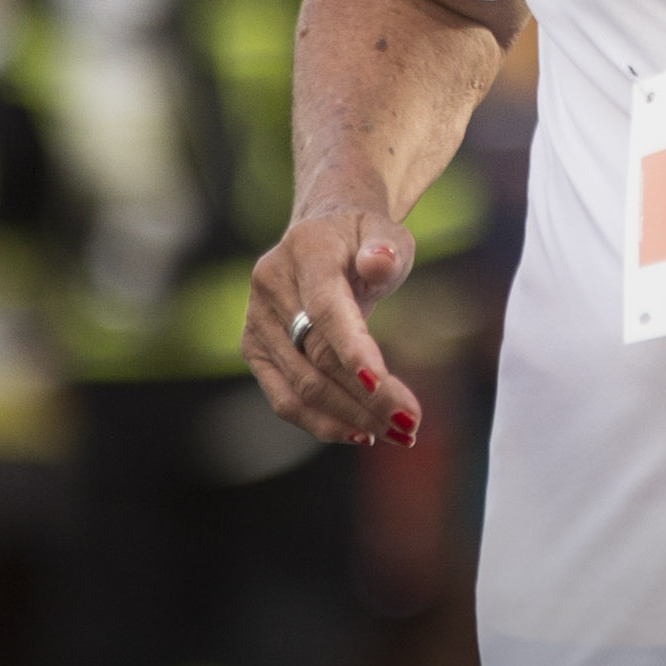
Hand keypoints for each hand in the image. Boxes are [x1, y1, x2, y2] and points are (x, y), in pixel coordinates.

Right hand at [242, 205, 423, 449]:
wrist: (322, 236)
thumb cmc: (362, 239)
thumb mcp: (385, 232)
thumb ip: (386, 248)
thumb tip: (379, 262)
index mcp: (305, 251)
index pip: (326, 309)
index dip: (352, 350)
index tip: (382, 387)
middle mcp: (270, 285)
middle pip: (318, 356)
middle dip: (367, 397)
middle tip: (411, 423)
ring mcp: (256, 320)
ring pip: (301, 386)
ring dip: (351, 417)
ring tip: (397, 433)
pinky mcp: (254, 349)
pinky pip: (284, 398)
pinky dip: (322, 421)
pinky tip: (360, 432)